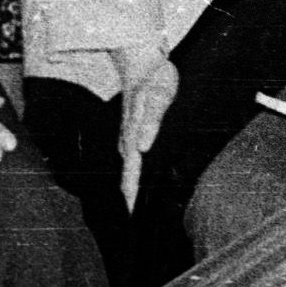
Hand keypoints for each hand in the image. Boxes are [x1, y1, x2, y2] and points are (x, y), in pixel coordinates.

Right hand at [115, 48, 180, 210]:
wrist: (141, 60)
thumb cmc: (155, 77)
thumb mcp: (159, 95)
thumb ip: (151, 119)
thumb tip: (142, 147)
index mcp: (134, 134)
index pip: (131, 170)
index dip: (130, 193)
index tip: (129, 216)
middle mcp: (127, 138)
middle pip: (126, 175)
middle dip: (127, 199)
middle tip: (129, 225)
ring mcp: (128, 135)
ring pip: (127, 168)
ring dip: (128, 188)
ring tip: (131, 210)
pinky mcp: (132, 131)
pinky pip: (129, 158)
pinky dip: (130, 173)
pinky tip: (133, 182)